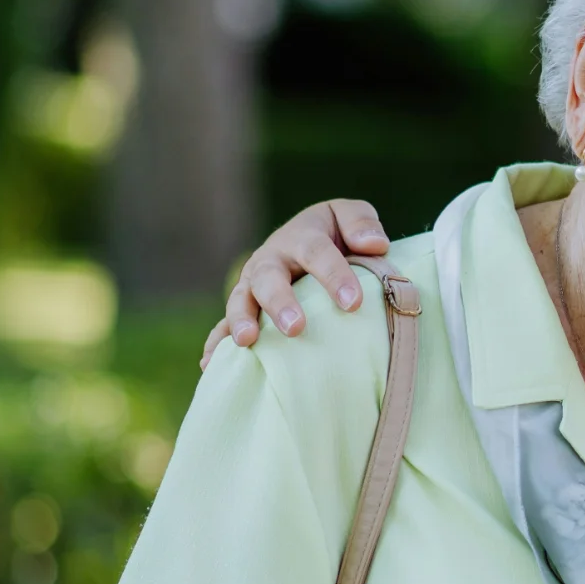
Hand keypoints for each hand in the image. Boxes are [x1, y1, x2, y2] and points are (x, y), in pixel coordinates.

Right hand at [199, 199, 390, 365]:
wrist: (305, 241)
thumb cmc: (334, 234)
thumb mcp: (348, 217)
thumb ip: (361, 223)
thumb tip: (374, 244)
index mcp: (300, 237)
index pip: (316, 252)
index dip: (333, 275)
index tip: (353, 303)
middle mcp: (270, 260)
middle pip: (269, 277)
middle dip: (280, 301)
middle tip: (296, 327)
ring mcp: (252, 285)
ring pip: (241, 299)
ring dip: (241, 319)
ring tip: (247, 341)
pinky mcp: (243, 307)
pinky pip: (222, 326)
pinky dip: (216, 344)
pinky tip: (210, 366)